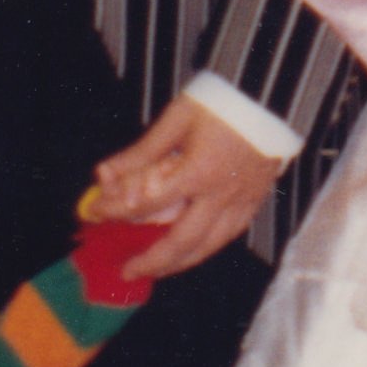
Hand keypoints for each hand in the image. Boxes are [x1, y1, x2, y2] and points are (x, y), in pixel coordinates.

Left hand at [88, 96, 281, 278]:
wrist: (271, 96)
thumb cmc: (222, 102)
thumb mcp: (176, 120)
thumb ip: (141, 153)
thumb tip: (104, 174)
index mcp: (197, 172)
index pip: (147, 203)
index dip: (116, 210)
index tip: (95, 213)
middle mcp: (220, 195)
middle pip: (181, 241)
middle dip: (152, 261)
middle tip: (128, 270)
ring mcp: (241, 201)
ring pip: (209, 246)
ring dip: (180, 263)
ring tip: (157, 269)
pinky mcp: (255, 200)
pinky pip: (229, 235)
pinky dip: (207, 248)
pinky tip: (194, 250)